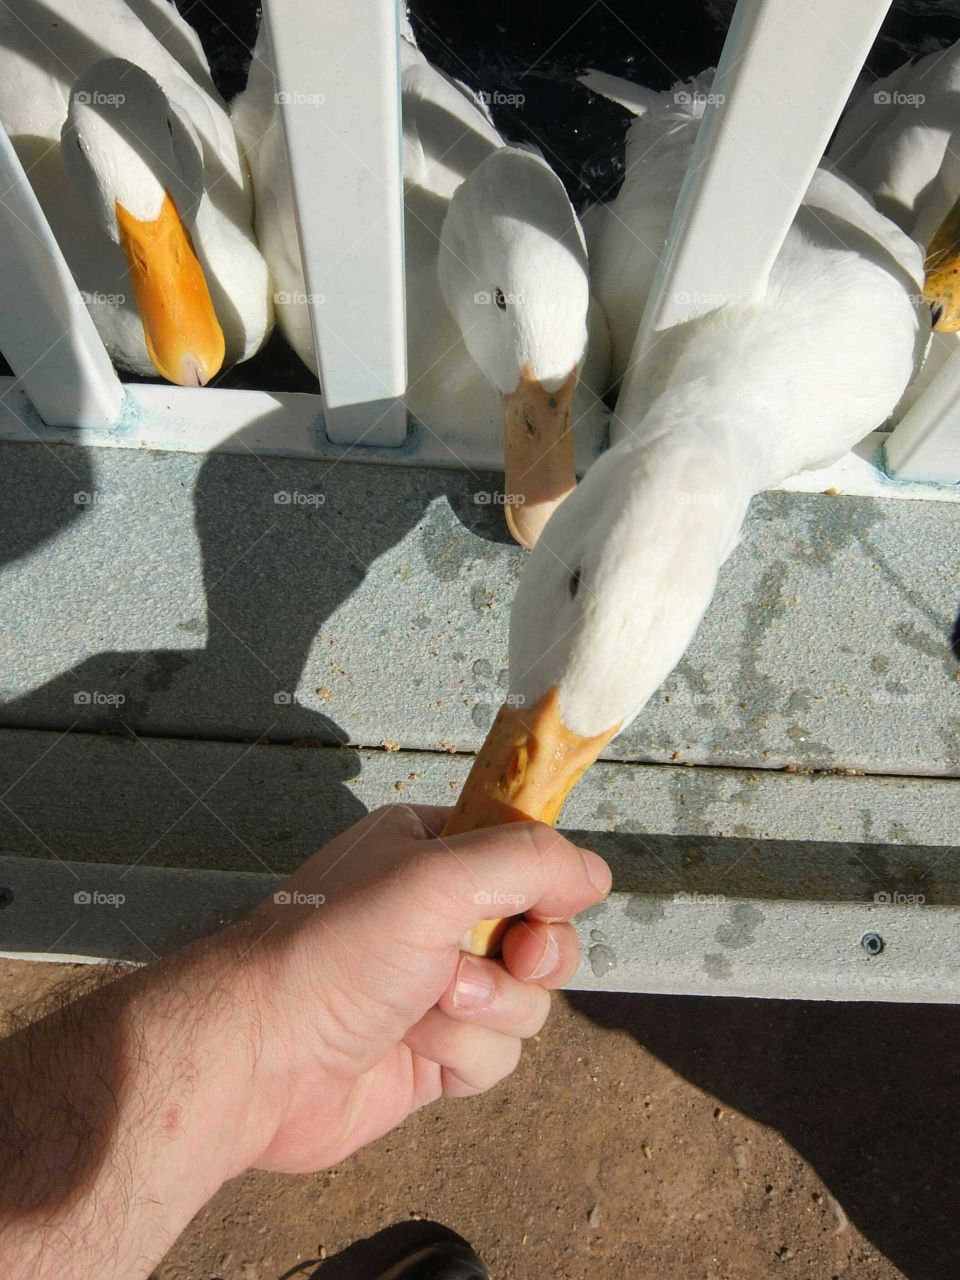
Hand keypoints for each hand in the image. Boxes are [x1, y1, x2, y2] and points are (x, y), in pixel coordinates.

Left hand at [237, 804, 611, 1171]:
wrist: (262, 1058)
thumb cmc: (332, 952)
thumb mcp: (438, 877)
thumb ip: (527, 861)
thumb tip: (593, 874)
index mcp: (430, 851)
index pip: (525, 854)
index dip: (547, 884)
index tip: (548, 903)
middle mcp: (436, 915)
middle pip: (542, 932)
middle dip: (532, 954)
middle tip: (513, 958)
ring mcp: (436, 986)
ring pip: (527, 999)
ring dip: (489, 1006)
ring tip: (430, 1002)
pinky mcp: (435, 1051)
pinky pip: (498, 1053)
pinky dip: (465, 1051)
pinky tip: (416, 1045)